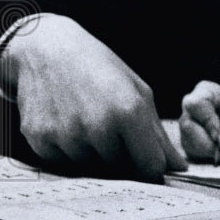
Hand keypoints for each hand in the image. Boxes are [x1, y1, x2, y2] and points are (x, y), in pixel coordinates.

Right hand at [0, 14, 186, 179]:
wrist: (47, 51)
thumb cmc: (101, 69)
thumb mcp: (138, 92)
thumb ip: (158, 135)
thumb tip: (179, 167)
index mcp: (128, 112)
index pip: (150, 166)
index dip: (152, 168)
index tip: (149, 162)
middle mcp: (98, 127)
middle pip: (121, 169)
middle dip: (121, 155)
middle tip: (110, 124)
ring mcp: (67, 136)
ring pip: (91, 167)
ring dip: (93, 152)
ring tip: (86, 118)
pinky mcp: (40, 141)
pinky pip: (63, 163)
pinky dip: (68, 150)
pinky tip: (65, 121)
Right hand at [179, 80, 219, 161]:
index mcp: (205, 91)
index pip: (195, 104)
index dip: (206, 121)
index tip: (219, 135)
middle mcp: (192, 107)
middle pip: (188, 125)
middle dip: (207, 142)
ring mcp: (187, 124)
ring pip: (188, 141)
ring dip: (209, 150)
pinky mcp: (187, 140)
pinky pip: (191, 152)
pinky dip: (207, 156)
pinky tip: (219, 151)